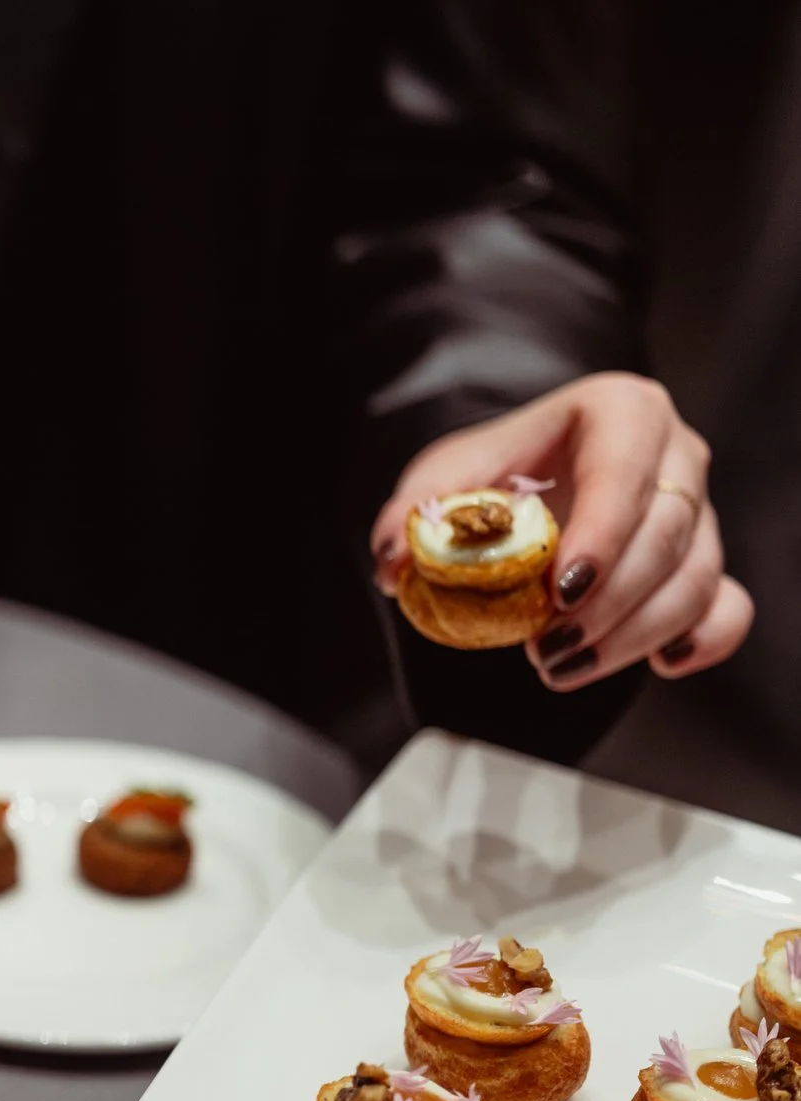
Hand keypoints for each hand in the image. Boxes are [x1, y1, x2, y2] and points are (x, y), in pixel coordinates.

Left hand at [369, 373, 752, 687]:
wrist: (526, 484)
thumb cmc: (495, 472)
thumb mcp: (446, 478)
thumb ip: (413, 515)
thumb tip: (393, 563)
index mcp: (621, 413)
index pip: (625, 470)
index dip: (601, 534)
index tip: (561, 590)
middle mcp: (675, 457)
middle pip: (666, 534)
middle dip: (607, 602)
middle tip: (546, 646)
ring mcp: (698, 513)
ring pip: (693, 578)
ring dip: (631, 635)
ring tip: (558, 666)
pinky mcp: (703, 563)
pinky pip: (727, 607)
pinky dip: (704, 640)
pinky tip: (661, 665)